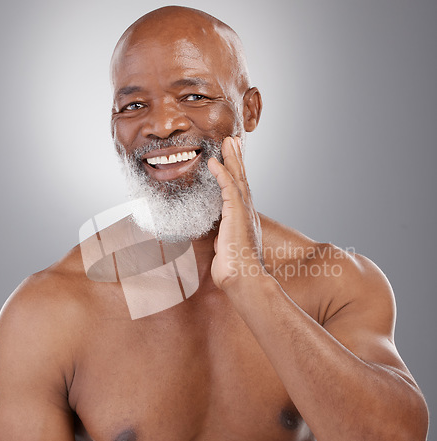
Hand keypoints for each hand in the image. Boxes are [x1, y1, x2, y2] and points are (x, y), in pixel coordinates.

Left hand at [208, 136, 264, 290]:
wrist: (243, 277)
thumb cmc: (235, 269)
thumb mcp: (226, 250)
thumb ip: (222, 240)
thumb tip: (217, 239)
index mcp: (244, 219)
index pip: (239, 191)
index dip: (236, 174)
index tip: (233, 161)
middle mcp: (247, 212)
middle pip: (241, 179)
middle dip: (237, 159)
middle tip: (233, 141)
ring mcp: (243, 211)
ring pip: (237, 178)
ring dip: (232, 158)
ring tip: (228, 141)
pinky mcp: (236, 212)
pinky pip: (228, 187)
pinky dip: (221, 172)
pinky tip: (214, 161)